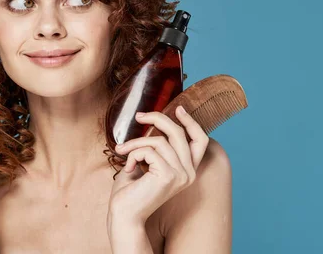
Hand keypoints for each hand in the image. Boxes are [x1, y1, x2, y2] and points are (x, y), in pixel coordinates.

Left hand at [107, 105, 209, 225]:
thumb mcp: (147, 162)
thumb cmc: (131, 190)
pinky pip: (148, 151)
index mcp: (187, 169)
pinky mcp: (168, 176)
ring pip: (158, 140)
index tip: (178, 108)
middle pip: (179, 133)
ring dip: (135, 143)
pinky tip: (127, 168)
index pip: (200, 140)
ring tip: (122, 151)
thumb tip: (155, 121)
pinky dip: (133, 154)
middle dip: (157, 118)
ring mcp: (181, 175)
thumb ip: (156, 146)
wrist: (124, 214)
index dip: (192, 122)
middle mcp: (189, 173)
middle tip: (139, 116)